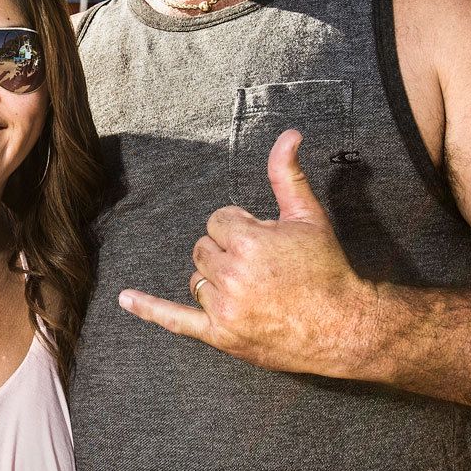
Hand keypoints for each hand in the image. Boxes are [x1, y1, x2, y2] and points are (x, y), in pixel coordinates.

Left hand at [117, 129, 378, 376]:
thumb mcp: (308, 216)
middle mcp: (231, 275)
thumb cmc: (327, 268)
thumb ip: (287, 174)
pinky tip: (125, 298)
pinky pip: (176, 320)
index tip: (266, 242)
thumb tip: (288, 134)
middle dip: (228, 253)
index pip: (218, 221)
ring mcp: (224, 307)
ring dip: (216, 280)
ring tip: (255, 289)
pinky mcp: (221, 335)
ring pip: (196, 279)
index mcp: (248, 241)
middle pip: (203, 249)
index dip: (242, 228)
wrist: (345, 327)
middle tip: (265, 267)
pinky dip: (149, 308)